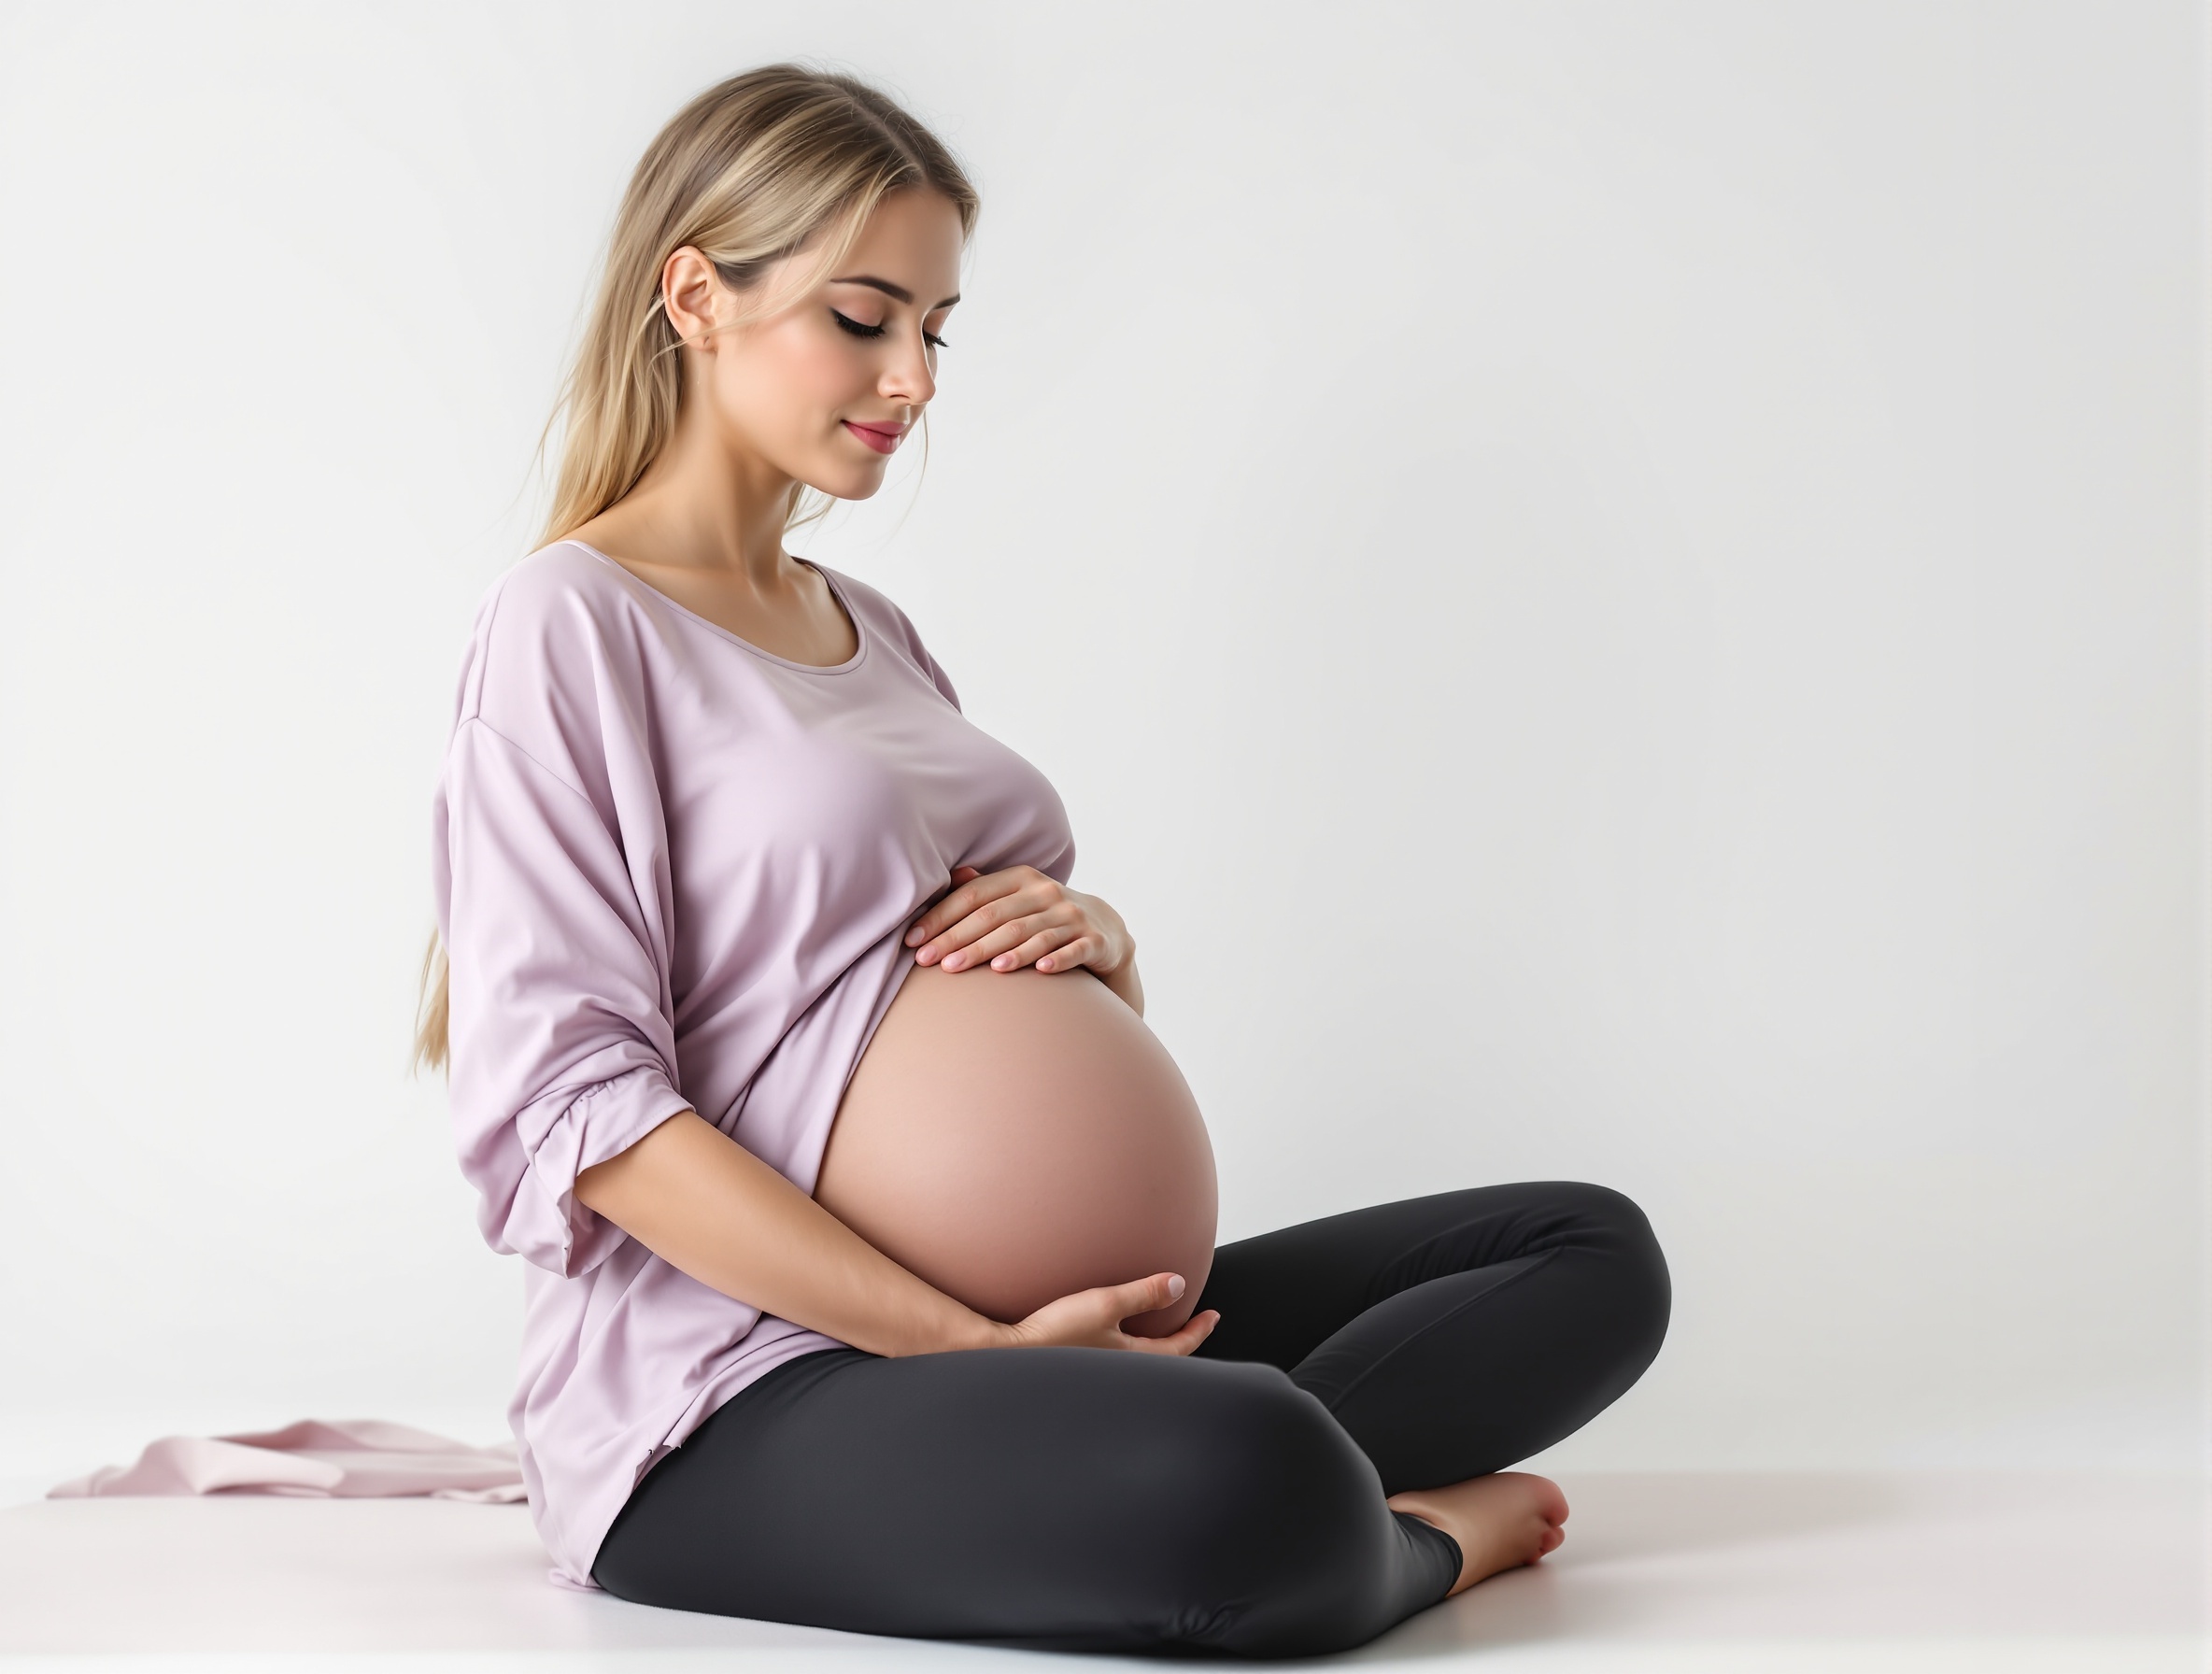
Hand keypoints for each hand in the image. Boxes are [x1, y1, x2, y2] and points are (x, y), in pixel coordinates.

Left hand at [905, 864, 1133, 980]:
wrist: (1105, 929)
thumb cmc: (1045, 914)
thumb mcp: (1017, 896)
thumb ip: (985, 889)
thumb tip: (951, 876)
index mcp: (1021, 879)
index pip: (974, 897)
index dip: (941, 918)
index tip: (913, 940)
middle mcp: (1046, 893)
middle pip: (997, 918)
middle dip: (960, 940)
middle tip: (931, 962)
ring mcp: (1072, 917)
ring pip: (1032, 935)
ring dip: (1003, 952)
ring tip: (976, 968)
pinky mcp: (1094, 940)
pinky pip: (1073, 950)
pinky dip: (1057, 959)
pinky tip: (1039, 971)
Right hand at [989, 1272, 1219, 1354]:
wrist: (1011, 1353)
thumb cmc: (1055, 1333)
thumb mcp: (1105, 1305)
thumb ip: (1143, 1294)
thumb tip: (1179, 1284)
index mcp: (1132, 1360)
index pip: (1178, 1348)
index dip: (1199, 1331)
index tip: (1213, 1315)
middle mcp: (1120, 1372)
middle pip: (1161, 1361)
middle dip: (1180, 1344)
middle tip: (1194, 1324)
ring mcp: (1100, 1372)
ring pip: (1139, 1361)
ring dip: (1154, 1346)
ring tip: (1159, 1327)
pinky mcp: (1080, 1367)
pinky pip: (1116, 1357)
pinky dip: (1128, 1347)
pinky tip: (1116, 1334)